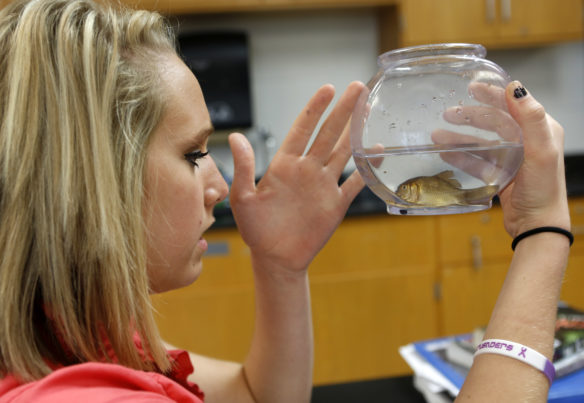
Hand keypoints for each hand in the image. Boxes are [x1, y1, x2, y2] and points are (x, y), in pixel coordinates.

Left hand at [228, 82, 365, 272]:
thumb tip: (235, 137)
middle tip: (358, 88)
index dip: (315, 109)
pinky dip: (368, 169)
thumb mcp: (243, 198)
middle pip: (329, 134)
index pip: (303, 129)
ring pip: (344, 152)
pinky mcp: (335, 203)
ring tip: (369, 111)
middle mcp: (307, 169)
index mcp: (285, 164)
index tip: (328, 89)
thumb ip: (243, 168)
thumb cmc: (255, 229)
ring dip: (356, 132)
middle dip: (343, 111)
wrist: (275, 258)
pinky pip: (355, 182)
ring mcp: (323, 185)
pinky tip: (378, 153)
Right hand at [432, 81, 568, 236]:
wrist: (537, 225)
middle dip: (470, 116)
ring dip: (460, 138)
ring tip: (437, 136)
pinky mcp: (500, 175)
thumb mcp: (541, 151)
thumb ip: (531, 118)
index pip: (513, 105)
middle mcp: (526, 142)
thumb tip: (515, 88)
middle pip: (493, 122)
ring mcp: (512, 159)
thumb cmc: (544, 189)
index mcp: (540, 130)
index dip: (492, 94)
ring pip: (481, 142)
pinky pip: (477, 162)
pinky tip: (445, 154)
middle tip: (447, 113)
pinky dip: (461, 157)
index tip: (472, 87)